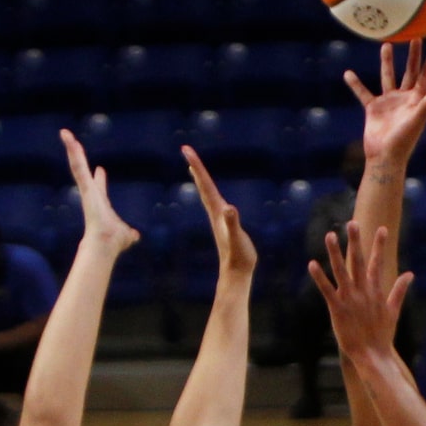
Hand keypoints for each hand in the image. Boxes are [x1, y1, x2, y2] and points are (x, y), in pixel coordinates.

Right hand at [60, 129, 139, 253]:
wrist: (105, 245)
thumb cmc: (114, 243)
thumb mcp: (126, 235)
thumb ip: (130, 234)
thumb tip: (136, 236)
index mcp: (101, 204)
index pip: (100, 188)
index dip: (100, 180)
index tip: (100, 169)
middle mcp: (92, 195)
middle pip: (84, 173)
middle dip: (79, 157)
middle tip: (73, 143)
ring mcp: (87, 191)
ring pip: (78, 166)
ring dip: (72, 149)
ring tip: (66, 134)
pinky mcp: (85, 188)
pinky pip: (78, 167)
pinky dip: (74, 153)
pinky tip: (69, 139)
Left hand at [181, 145, 256, 276]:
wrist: (236, 275)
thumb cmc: (239, 257)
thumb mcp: (237, 238)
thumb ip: (233, 223)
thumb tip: (228, 209)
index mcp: (217, 212)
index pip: (205, 184)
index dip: (197, 165)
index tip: (186, 149)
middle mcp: (215, 214)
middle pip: (203, 186)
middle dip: (196, 167)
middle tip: (187, 151)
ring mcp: (218, 220)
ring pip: (207, 195)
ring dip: (201, 180)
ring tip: (194, 169)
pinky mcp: (224, 226)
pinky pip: (214, 204)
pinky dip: (211, 194)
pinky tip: (213, 196)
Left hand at [308, 220, 411, 363]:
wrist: (373, 355)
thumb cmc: (382, 335)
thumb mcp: (394, 310)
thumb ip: (400, 290)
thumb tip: (411, 274)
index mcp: (376, 290)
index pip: (377, 262)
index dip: (379, 245)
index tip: (382, 228)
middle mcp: (363, 291)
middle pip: (358, 261)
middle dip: (356, 241)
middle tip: (352, 223)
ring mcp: (350, 298)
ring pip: (341, 270)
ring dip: (335, 252)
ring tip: (330, 235)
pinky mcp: (337, 308)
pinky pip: (327, 290)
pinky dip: (319, 277)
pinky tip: (312, 264)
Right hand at [345, 40, 425, 167]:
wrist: (385, 157)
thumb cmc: (403, 141)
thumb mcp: (416, 121)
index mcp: (416, 100)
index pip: (425, 77)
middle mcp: (403, 98)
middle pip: (409, 72)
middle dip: (413, 56)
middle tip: (415, 36)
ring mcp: (388, 102)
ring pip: (387, 77)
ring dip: (387, 62)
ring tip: (386, 44)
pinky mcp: (374, 109)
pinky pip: (363, 93)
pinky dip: (356, 84)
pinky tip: (348, 74)